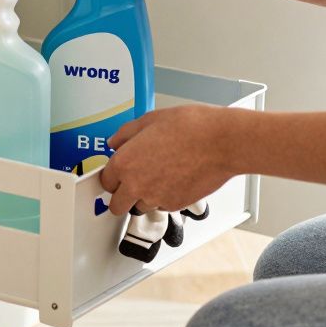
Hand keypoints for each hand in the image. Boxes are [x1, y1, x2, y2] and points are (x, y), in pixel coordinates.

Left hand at [98, 106, 232, 215]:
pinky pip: (162, 206)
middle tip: (131, 184)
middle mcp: (137, 184)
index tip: (116, 174)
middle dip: (122, 196)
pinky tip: (175, 179)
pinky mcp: (175, 205)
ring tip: (159, 176)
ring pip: (140, 207)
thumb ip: (126, 134)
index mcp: (125, 162)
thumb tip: (115, 142)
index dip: (111, 176)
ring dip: (144, 197)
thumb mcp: (150, 119)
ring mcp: (156, 198)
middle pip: (117, 205)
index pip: (105, 181)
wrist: (221, 142)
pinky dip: (164, 197)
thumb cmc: (191, 127)